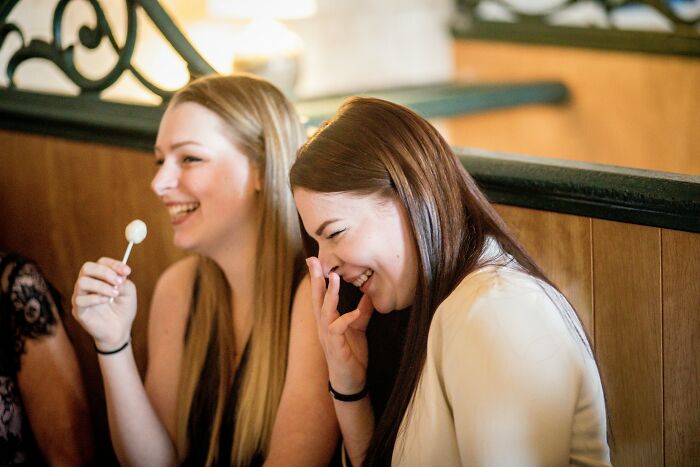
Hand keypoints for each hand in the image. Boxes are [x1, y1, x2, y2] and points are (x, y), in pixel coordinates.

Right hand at [71, 257, 135, 350]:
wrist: (119, 331)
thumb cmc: (123, 310)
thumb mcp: (129, 293)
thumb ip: (124, 282)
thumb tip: (117, 277)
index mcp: (100, 278)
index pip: (101, 263)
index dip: (114, 264)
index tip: (127, 271)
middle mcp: (88, 284)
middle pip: (87, 268)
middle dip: (105, 272)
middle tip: (118, 281)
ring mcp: (80, 297)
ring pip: (82, 282)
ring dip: (101, 286)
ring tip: (114, 294)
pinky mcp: (78, 310)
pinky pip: (80, 300)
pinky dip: (95, 298)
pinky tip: (106, 301)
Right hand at [307, 257, 373, 393]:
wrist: (350, 382)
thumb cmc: (351, 355)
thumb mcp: (359, 328)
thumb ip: (362, 311)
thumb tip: (370, 293)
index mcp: (328, 320)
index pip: (321, 295)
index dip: (317, 278)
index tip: (314, 259)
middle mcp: (324, 326)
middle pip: (317, 299)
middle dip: (315, 279)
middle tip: (312, 260)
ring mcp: (328, 337)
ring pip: (324, 311)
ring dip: (329, 294)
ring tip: (333, 277)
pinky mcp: (336, 347)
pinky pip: (337, 329)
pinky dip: (345, 319)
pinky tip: (355, 313)